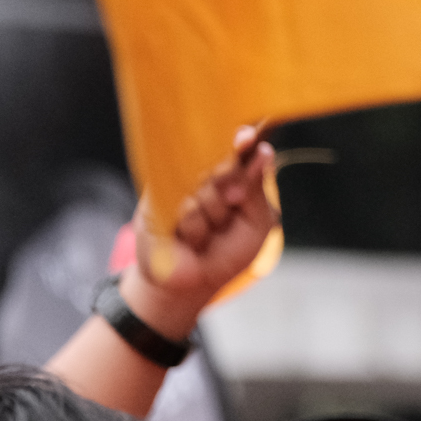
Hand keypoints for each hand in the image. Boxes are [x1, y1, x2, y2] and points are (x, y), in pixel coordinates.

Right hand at [121, 126, 277, 340]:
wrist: (192, 283)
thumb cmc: (228, 252)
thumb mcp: (257, 222)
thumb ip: (256, 187)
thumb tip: (264, 150)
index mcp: (234, 173)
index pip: (240, 146)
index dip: (243, 138)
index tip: (246, 137)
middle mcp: (207, 172)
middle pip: (221, 159)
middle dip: (230, 181)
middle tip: (232, 201)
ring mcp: (181, 182)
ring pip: (202, 184)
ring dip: (211, 215)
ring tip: (209, 234)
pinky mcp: (157, 197)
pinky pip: (179, 201)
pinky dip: (192, 223)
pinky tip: (193, 238)